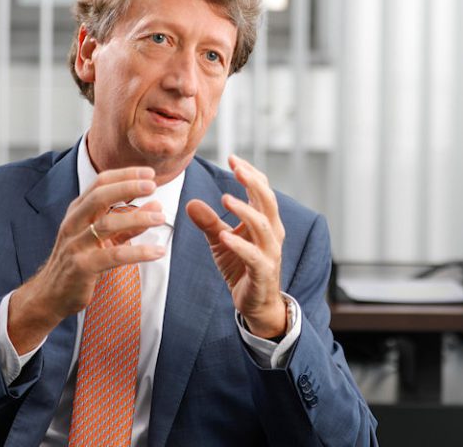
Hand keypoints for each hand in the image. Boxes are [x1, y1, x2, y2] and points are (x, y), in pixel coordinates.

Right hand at [8, 167, 165, 353]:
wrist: (51, 294)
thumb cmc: (81, 260)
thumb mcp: (105, 237)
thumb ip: (130, 222)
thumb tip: (157, 204)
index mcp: (78, 211)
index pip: (100, 183)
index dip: (125, 175)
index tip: (150, 173)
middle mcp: (74, 223)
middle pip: (100, 196)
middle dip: (127, 187)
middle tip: (153, 185)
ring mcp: (75, 244)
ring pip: (107, 224)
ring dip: (137, 218)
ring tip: (161, 217)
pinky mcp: (82, 267)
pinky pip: (113, 256)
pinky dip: (138, 252)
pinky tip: (158, 252)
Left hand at [186, 155, 286, 338]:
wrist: (256, 304)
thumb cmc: (241, 268)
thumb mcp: (220, 241)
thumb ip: (209, 222)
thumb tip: (190, 202)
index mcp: (265, 221)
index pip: (262, 191)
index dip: (250, 173)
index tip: (232, 158)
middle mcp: (272, 233)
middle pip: (268, 201)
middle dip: (253, 182)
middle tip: (236, 168)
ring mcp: (270, 253)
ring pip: (263, 226)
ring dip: (245, 211)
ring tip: (226, 199)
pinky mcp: (263, 272)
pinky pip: (253, 256)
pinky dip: (239, 245)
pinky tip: (224, 236)